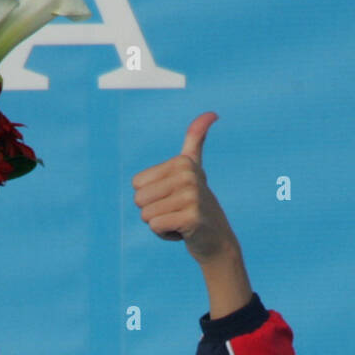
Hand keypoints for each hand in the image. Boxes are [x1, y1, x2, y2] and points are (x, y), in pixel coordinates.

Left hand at [131, 112, 237, 264]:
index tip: (173, 199)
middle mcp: (188, 175)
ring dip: (160, 224)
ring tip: (180, 222)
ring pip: (147, 215)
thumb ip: (196, 140)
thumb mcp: (194, 170)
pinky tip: (183, 232)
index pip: (137, 184)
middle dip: (153, 213)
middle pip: (139, 200)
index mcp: (182, 162)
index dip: (151, 197)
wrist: (217, 240)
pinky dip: (165, 235)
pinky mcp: (191, 218)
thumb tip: (211, 113)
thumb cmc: (197, 206)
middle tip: (176, 213)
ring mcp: (191, 196)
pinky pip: (156, 226)